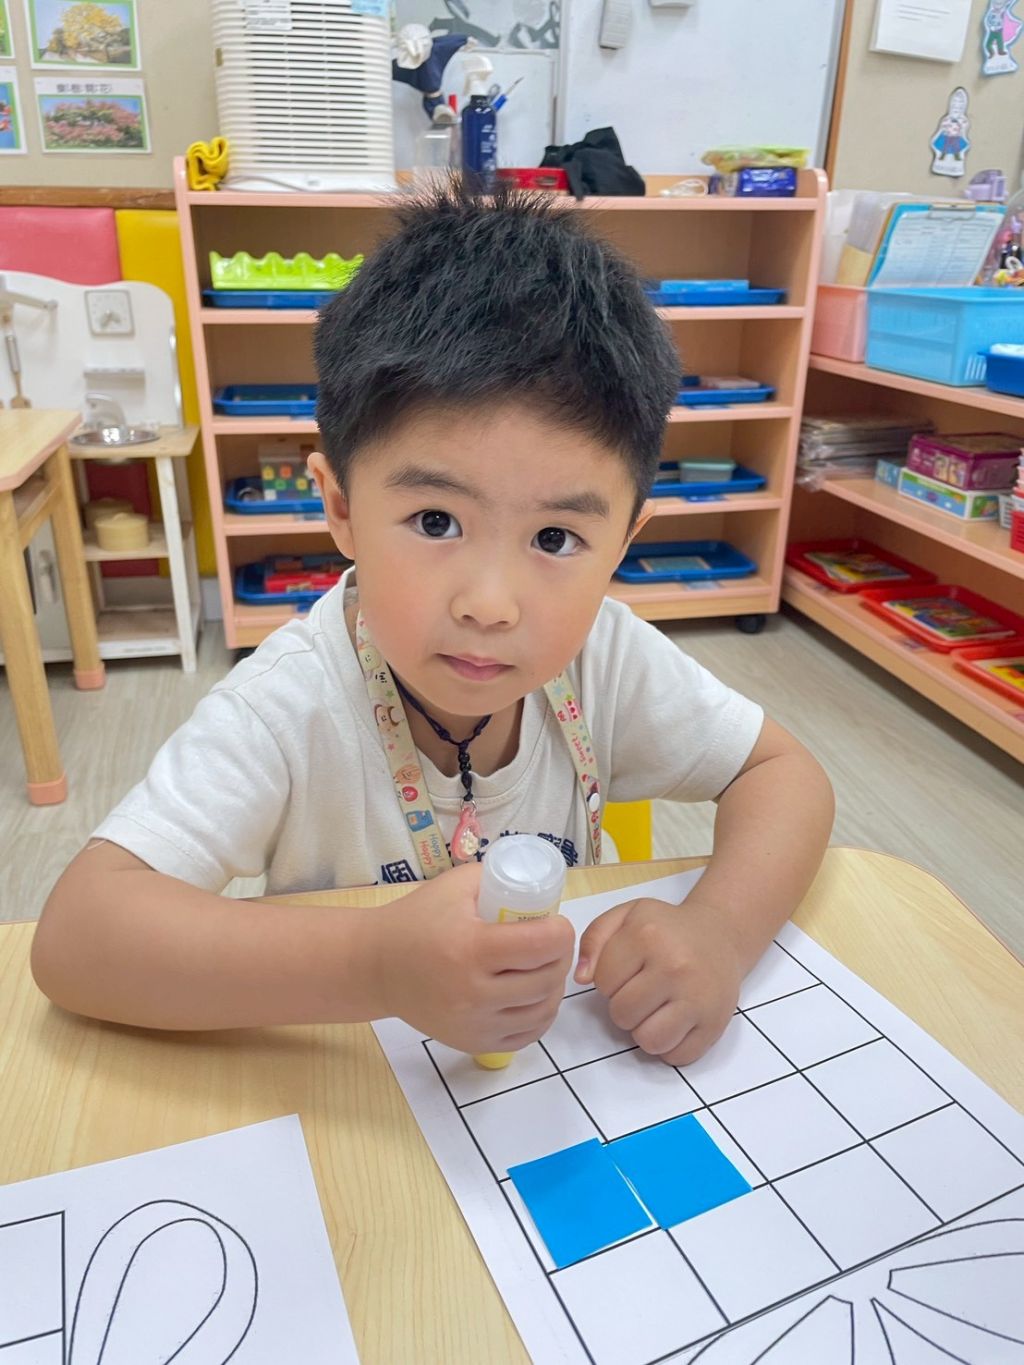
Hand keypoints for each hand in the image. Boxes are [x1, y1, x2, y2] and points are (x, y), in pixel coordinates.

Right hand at [374, 863, 575, 1054]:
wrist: (375, 967)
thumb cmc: (416, 920)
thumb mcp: (454, 886)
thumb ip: (498, 878)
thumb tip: (539, 884)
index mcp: (470, 949)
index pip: (541, 945)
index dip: (561, 932)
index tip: (556, 922)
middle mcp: (473, 993)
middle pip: (547, 979)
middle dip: (561, 957)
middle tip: (554, 943)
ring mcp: (474, 1024)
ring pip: (543, 1011)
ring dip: (554, 987)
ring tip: (545, 968)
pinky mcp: (473, 1043)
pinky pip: (527, 1036)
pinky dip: (539, 1016)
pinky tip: (534, 996)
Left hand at [574, 896, 740, 1064]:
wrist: (722, 934)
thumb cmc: (667, 928)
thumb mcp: (626, 916)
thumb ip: (594, 939)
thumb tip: (582, 978)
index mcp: (647, 936)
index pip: (603, 983)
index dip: (609, 980)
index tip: (627, 970)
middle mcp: (675, 967)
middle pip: (622, 1015)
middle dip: (624, 1006)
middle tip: (641, 991)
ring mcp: (698, 998)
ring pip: (649, 1041)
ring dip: (645, 1030)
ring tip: (656, 1008)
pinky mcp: (715, 1024)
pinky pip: (677, 1057)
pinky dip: (670, 1046)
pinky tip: (676, 1021)